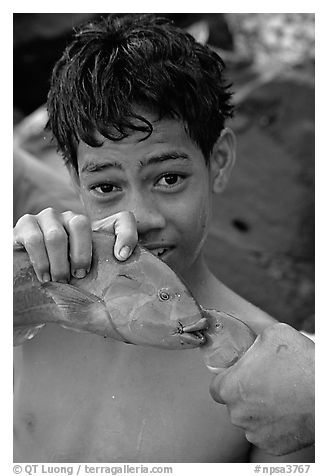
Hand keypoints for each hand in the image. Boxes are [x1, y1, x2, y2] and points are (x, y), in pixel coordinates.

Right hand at [13, 208, 137, 282]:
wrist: (25, 277)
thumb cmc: (63, 277)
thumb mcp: (88, 276)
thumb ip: (106, 275)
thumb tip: (125, 276)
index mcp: (94, 229)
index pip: (122, 220)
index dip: (127, 235)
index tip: (122, 257)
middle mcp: (70, 218)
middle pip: (81, 223)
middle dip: (81, 254)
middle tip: (78, 276)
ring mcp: (47, 217)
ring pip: (56, 235)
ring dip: (58, 263)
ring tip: (58, 280)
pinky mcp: (25, 224)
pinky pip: (34, 239)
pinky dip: (41, 261)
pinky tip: (43, 276)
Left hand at [209, 323, 314, 455]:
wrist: (326, 395)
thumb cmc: (300, 363)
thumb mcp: (272, 334)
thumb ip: (252, 341)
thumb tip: (250, 344)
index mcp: (230, 388)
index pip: (216, 386)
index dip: (228, 378)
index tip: (240, 373)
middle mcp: (237, 414)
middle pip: (233, 403)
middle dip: (245, 392)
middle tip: (265, 380)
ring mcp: (255, 433)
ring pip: (250, 418)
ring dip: (259, 408)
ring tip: (280, 394)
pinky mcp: (272, 447)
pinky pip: (266, 432)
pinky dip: (273, 424)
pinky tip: (286, 410)